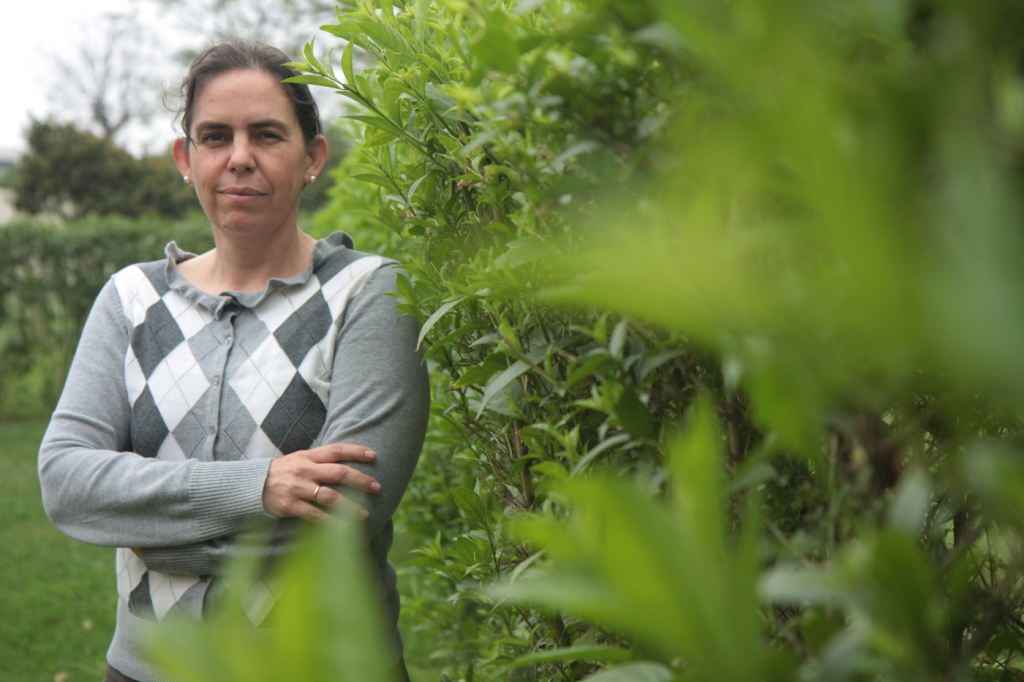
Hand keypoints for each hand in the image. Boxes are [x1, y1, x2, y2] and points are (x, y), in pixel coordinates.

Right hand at [261, 443, 379, 521]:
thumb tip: (347, 460)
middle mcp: (305, 471)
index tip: (374, 455)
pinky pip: (315, 515)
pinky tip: (345, 528)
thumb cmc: (281, 473)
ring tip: (365, 514)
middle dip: (361, 480)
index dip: (356, 451)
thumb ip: (319, 459)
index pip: (336, 450)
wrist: (250, 486)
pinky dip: (331, 522)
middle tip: (377, 487)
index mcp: (308, 457)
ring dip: (351, 506)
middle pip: (339, 473)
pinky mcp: (291, 506)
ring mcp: (298, 489)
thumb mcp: (298, 459)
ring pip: (330, 496)